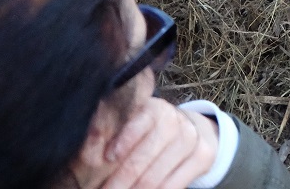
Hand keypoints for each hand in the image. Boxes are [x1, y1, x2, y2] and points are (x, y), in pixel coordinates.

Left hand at [100, 99, 218, 188]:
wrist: (191, 130)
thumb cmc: (148, 132)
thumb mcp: (128, 126)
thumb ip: (106, 135)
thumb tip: (87, 153)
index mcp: (151, 108)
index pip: (135, 124)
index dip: (120, 142)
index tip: (105, 159)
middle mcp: (174, 119)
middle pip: (140, 159)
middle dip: (116, 182)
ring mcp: (190, 137)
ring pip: (154, 178)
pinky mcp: (203, 155)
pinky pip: (173, 186)